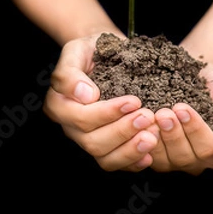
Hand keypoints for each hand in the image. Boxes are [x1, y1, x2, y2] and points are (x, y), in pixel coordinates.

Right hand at [43, 34, 159, 171]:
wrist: (110, 53)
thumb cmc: (92, 49)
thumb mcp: (76, 49)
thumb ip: (70, 72)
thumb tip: (84, 95)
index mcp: (59, 105)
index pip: (81, 118)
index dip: (107, 113)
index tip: (133, 101)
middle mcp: (71, 127)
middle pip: (93, 142)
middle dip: (123, 131)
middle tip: (148, 117)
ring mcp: (89, 139)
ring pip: (104, 158)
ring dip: (130, 150)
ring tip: (153, 136)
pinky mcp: (108, 147)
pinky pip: (117, 163)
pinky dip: (134, 162)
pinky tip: (150, 153)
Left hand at [148, 61, 212, 174]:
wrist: (195, 73)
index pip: (207, 148)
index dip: (194, 129)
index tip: (182, 108)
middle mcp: (193, 160)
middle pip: (184, 157)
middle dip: (173, 133)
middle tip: (164, 112)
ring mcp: (171, 159)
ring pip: (163, 159)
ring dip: (157, 137)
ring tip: (152, 116)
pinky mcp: (151, 152)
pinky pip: (144, 154)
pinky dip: (140, 139)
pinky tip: (137, 123)